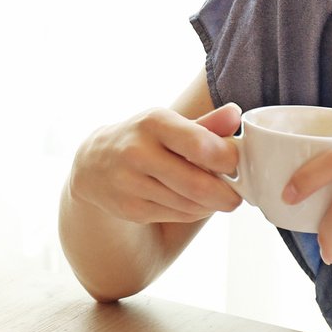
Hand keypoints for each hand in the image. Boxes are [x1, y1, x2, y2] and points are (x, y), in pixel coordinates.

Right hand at [68, 102, 243, 224]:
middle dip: (225, 194)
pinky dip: (193, 212)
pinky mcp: (130, 209)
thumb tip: (235, 115)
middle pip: (196, 184)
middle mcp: (138, 152)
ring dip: (210, 205)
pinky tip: (194, 203)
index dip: (226, 158)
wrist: (94, 163)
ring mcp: (131, 183)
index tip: (234, 162)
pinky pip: (177, 215)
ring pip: (189, 204)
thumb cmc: (143, 139)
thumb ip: (205, 124)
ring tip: (216, 197)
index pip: (199, 145)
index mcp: (153, 123)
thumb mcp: (168, 124)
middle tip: (236, 196)